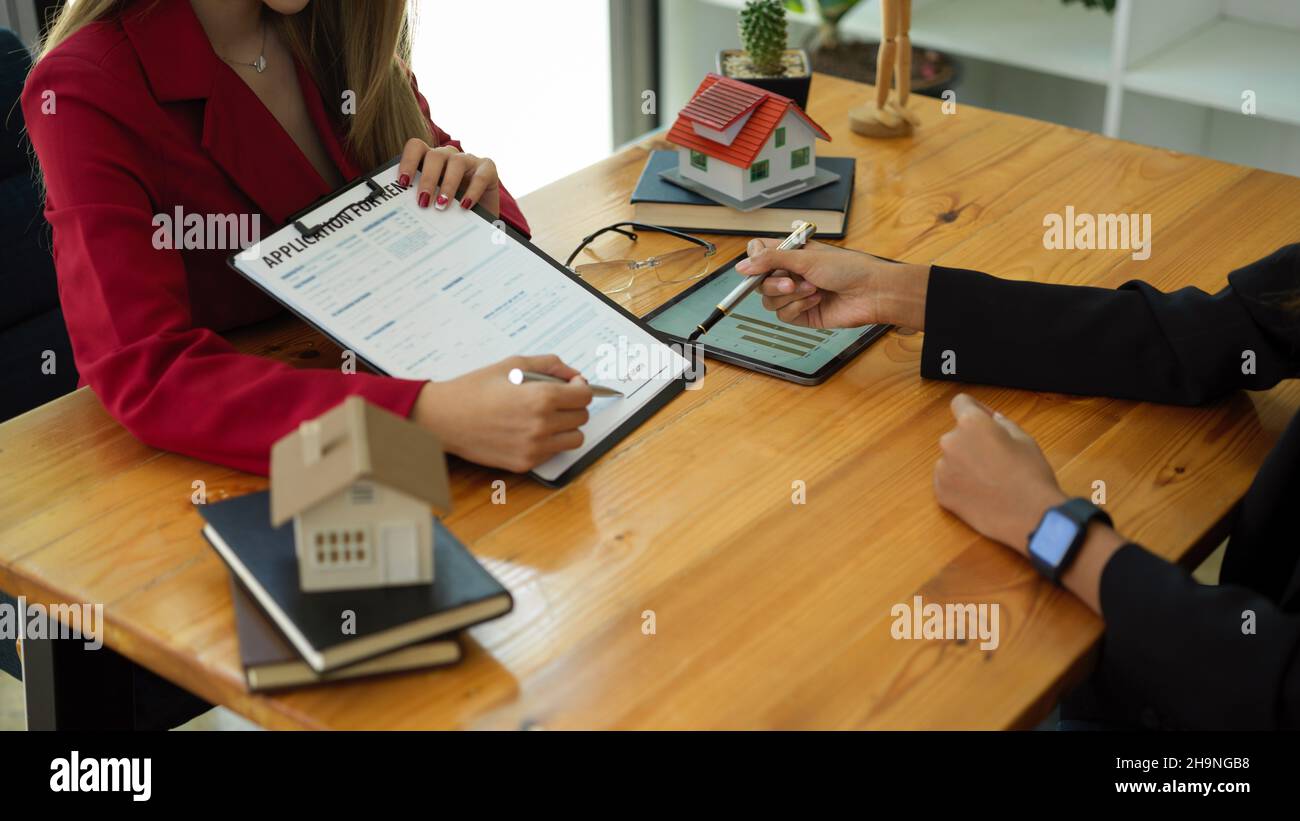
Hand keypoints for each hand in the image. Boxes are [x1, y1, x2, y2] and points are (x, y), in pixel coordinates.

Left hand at [398, 137, 500, 216]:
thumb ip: (422, 200)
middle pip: (435, 156)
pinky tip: (465, 206)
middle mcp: (449, 156)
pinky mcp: (488, 169)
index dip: (408, 161)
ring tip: (442, 205)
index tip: (403, 182)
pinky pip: (480, 176)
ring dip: (448, 185)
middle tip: (423, 202)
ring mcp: (469, 160)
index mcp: (431, 159)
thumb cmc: (452, 209)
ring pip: (456, 162)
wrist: (482, 219)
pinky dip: (472, 191)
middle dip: (427, 179)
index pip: (416, 147)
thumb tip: (405, 213)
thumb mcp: (434, 202)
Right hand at [412, 355, 592, 472]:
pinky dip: (549, 442)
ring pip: (575, 439)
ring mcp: (534, 448)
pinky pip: (554, 453)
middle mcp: (542, 426)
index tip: (573, 385)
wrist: (445, 418)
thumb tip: (573, 374)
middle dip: (573, 405)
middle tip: (556, 399)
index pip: (585, 396)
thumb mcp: (513, 364)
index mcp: (541, 398)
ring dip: (567, 426)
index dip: (581, 387)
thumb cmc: (474, 390)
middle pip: (582, 417)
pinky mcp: (525, 463)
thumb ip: (550, 365)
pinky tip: (530, 430)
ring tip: (547, 417)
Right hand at [736, 238, 929, 329]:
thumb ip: (771, 260)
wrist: (871, 292)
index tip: (758, 265)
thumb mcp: (805, 258)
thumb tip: (742, 266)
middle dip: (774, 284)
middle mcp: (791, 273)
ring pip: (769, 301)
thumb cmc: (848, 268)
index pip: (758, 254)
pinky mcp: (802, 314)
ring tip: (812, 289)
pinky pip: (784, 315)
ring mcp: (796, 295)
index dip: (754, 260)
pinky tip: (816, 300)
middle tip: (791, 283)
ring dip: (790, 296)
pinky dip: (798, 307)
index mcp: (791, 253)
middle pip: (760, 282)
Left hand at [933, 394, 1066, 550]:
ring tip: (990, 480)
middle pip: (957, 435)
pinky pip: (948, 481)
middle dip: (972, 441)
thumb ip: (1001, 423)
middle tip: (994, 458)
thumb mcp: (1024, 438)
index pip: (960, 403)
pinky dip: (960, 484)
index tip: (983, 419)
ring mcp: (942, 469)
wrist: (1030, 515)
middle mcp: (950, 442)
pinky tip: (981, 493)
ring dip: (965, 464)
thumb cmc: (1031, 475)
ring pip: (952, 459)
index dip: (975, 409)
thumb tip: (992, 420)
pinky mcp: (941, 492)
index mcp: (971, 423)